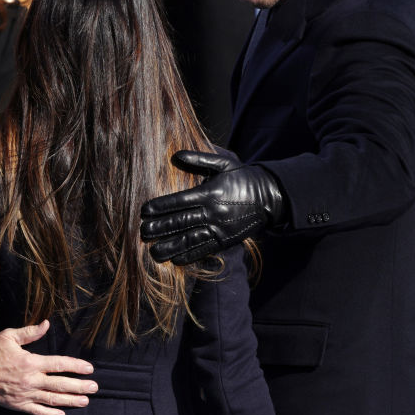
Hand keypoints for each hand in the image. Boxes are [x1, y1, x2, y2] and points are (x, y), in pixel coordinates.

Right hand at [0, 319, 96, 414]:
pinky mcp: (17, 405)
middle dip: (80, 386)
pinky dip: (50, 414)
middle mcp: (30, 380)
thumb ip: (30, 332)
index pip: (59, 364)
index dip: (76, 366)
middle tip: (94, 387)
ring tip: (85, 401)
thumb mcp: (10, 336)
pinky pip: (37, 411)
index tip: (90, 369)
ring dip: (71, 401)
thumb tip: (46, 324)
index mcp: (31, 362)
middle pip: (61, 385)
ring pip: (52, 400)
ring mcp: (25, 394)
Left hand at [140, 151, 283, 264]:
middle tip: (143, 232)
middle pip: (181, 222)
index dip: (160, 207)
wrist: (271, 197)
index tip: (144, 211)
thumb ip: (199, 159)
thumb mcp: (224, 163)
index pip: (179, 201)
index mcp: (210, 193)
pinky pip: (205, 249)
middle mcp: (213, 212)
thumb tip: (176, 155)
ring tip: (154, 252)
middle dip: (160, 228)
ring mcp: (220, 229)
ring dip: (171, 246)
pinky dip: (189, 256)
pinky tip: (175, 259)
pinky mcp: (226, 241)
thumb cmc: (244, 177)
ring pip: (191, 239)